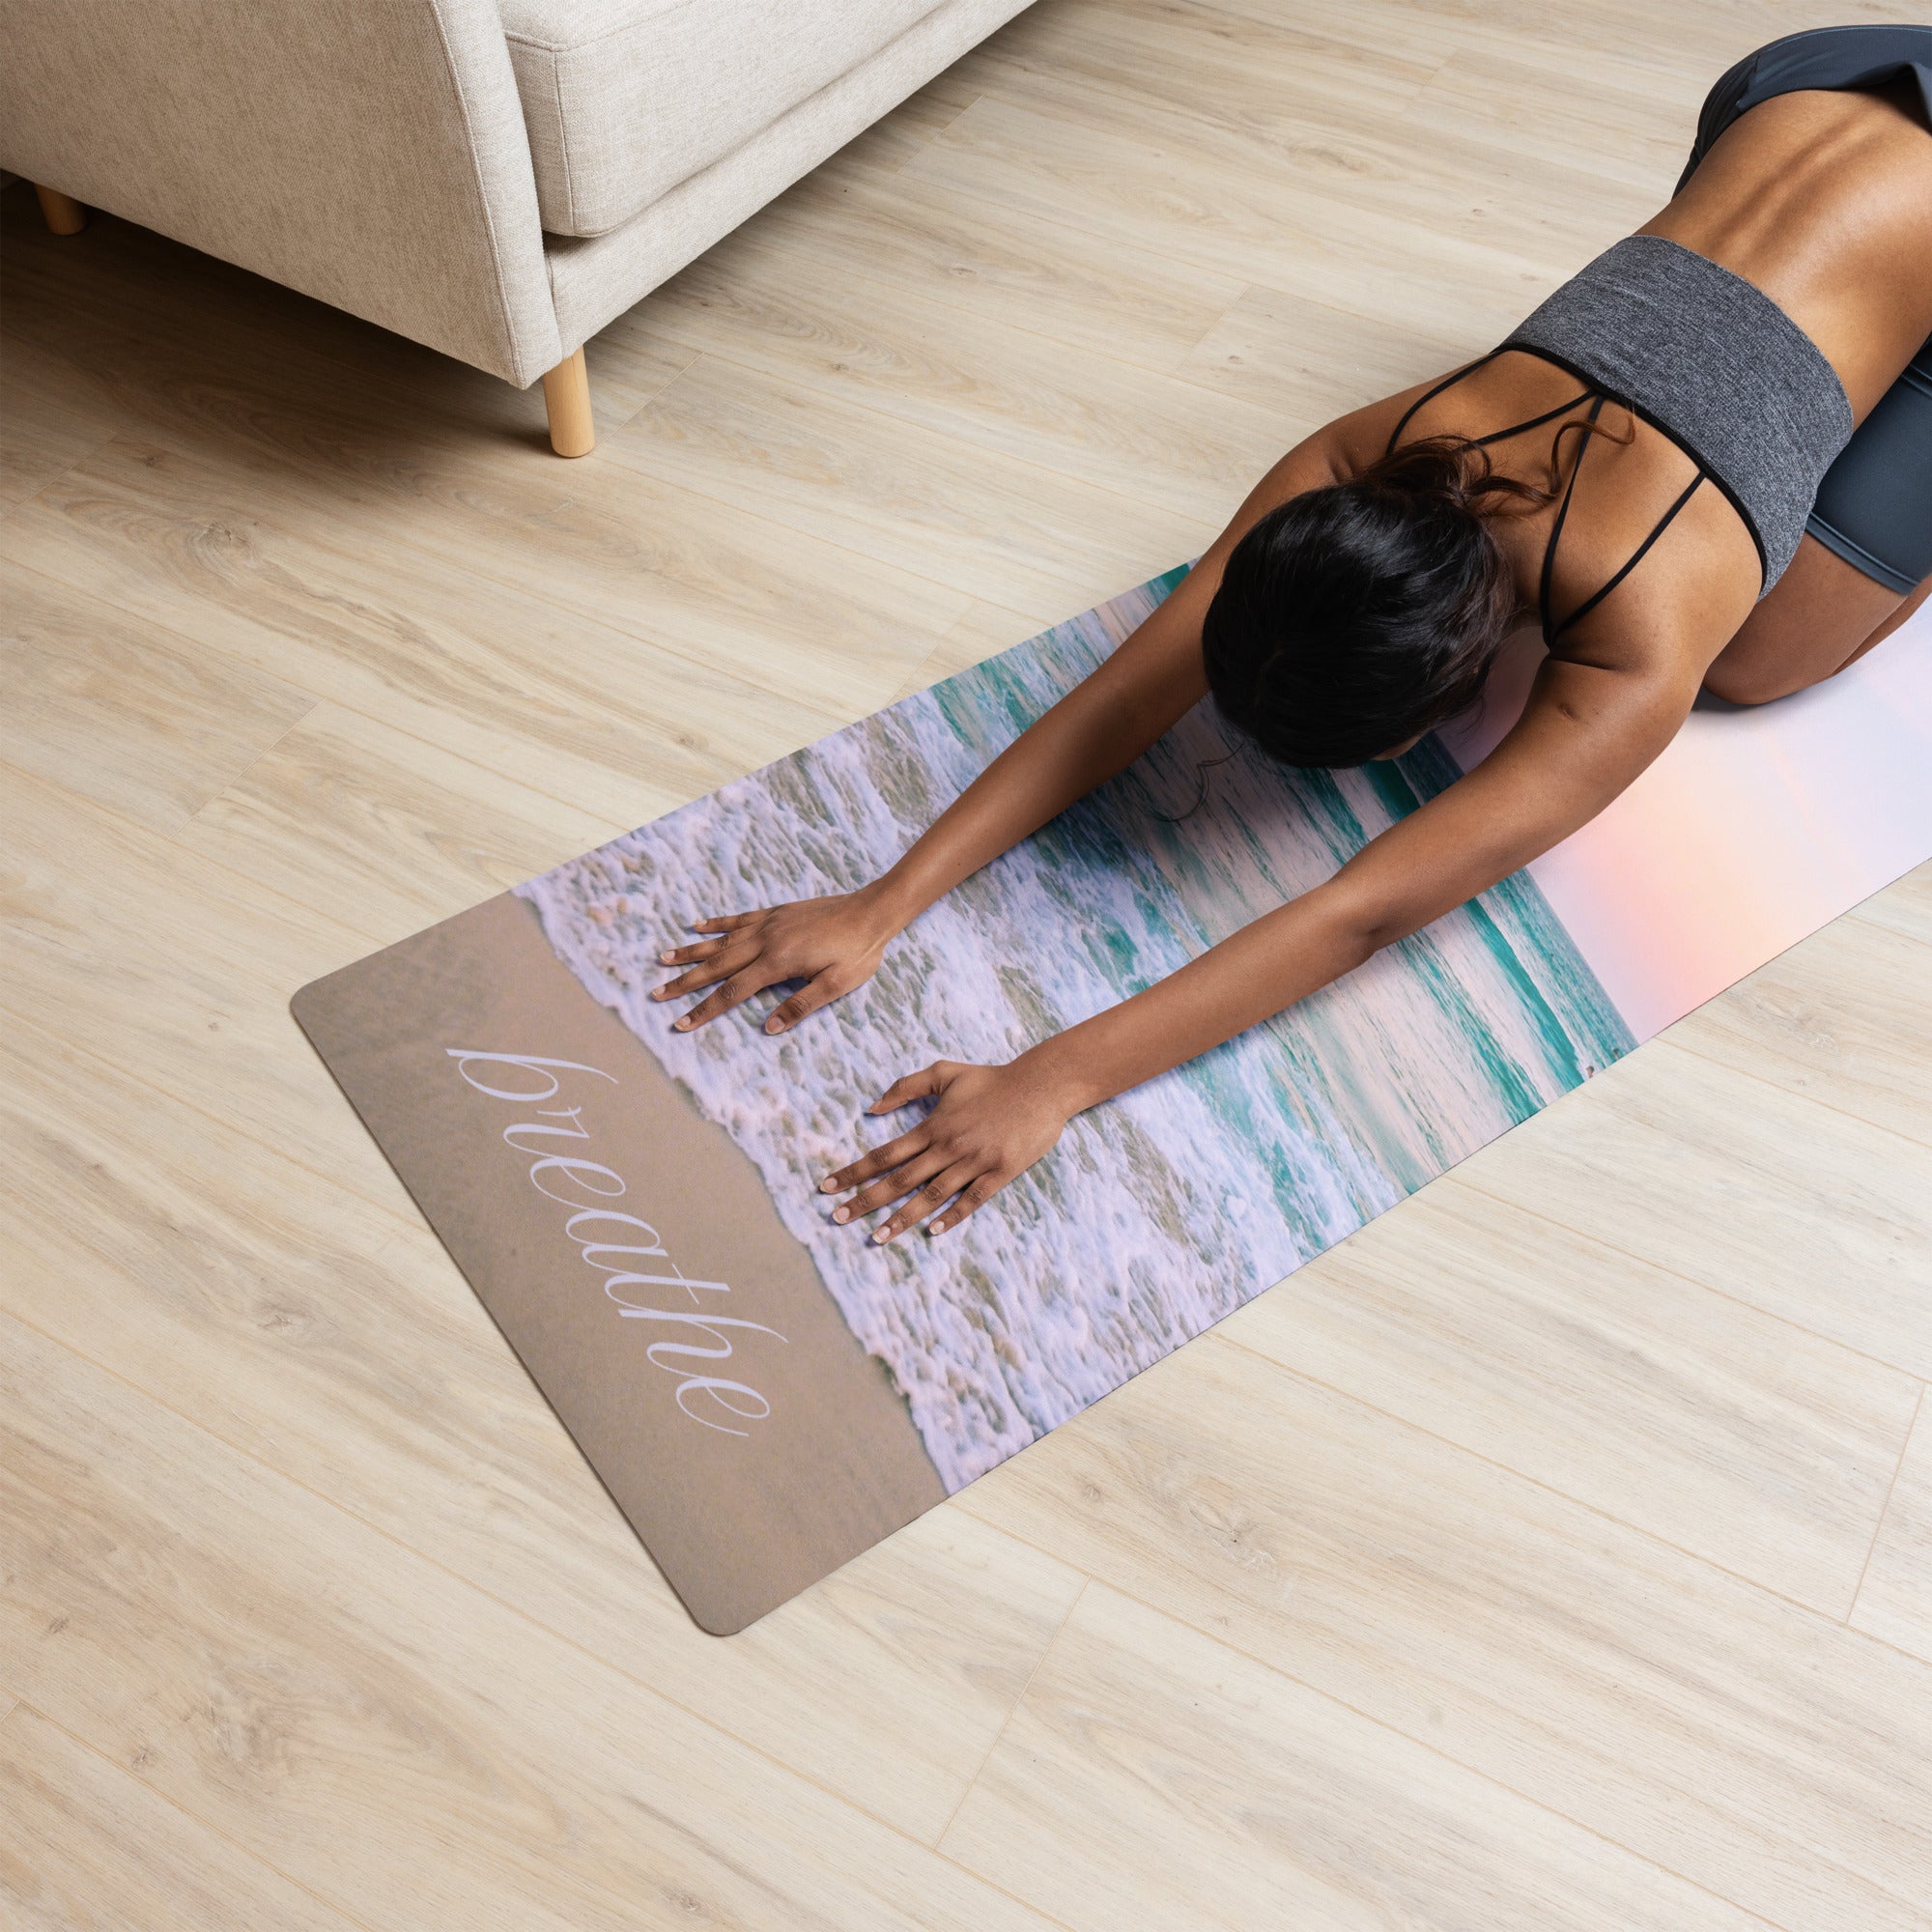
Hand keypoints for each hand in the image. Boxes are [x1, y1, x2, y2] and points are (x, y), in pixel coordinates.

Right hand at [653, 887, 900, 1032]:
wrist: (872, 911)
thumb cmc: (859, 952)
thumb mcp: (837, 985)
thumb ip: (802, 1005)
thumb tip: (768, 1027)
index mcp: (779, 962)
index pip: (733, 992)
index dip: (705, 1009)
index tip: (681, 1022)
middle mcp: (766, 940)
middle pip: (717, 965)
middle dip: (686, 982)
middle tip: (657, 994)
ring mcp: (769, 923)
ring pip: (721, 941)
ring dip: (692, 952)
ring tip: (664, 959)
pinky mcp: (776, 912)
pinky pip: (738, 918)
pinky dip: (716, 923)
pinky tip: (697, 926)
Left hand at [819, 1055, 1079, 1242]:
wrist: (1041, 1086)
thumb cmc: (991, 1079)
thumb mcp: (945, 1072)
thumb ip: (906, 1087)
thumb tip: (872, 1107)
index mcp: (933, 1126)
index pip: (884, 1154)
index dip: (854, 1171)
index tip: (827, 1186)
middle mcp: (949, 1146)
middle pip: (900, 1180)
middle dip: (865, 1200)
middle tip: (837, 1218)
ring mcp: (975, 1161)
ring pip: (931, 1196)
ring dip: (901, 1218)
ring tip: (876, 1237)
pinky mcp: (1000, 1173)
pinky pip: (972, 1200)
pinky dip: (952, 1216)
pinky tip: (932, 1232)